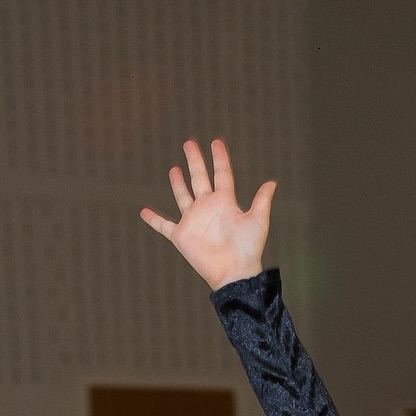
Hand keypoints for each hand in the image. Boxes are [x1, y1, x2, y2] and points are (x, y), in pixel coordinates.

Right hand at [141, 139, 275, 290]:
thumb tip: (272, 183)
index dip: (220, 158)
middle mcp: (208, 208)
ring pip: (183, 196)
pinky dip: (154, 220)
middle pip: (199, 178)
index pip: (222, 175)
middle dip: (195, 161)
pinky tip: (144, 212)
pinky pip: (164, 226)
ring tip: (175, 169)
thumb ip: (262, 201)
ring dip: (178, 183)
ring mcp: (193, 220)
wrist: (234, 272)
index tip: (216, 142)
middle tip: (190, 143)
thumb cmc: (248, 249)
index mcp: (225, 202)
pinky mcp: (182, 235)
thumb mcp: (258, 221)